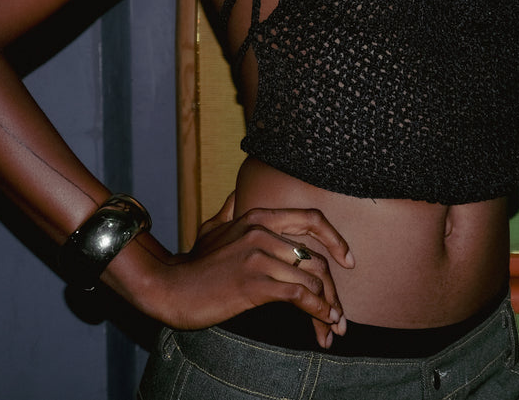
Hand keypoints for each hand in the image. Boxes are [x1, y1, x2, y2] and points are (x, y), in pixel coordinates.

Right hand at [163, 192, 353, 347]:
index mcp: (258, 216)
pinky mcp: (254, 283)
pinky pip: (298, 295)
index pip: (312, 219)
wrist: (169, 287)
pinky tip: (322, 323)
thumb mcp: (212, 227)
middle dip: (334, 289)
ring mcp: (258, 256)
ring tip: (334, 326)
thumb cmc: (193, 263)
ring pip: (311, 279)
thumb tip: (240, 193)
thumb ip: (231, 209)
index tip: (349, 260)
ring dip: (328, 306)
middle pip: (316, 257)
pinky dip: (316, 311)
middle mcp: (262, 232)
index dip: (336, 239)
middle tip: (341, 312)